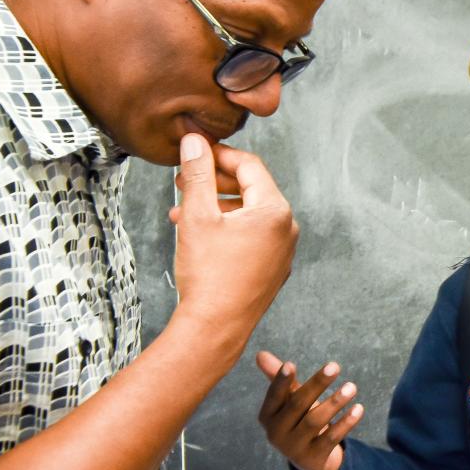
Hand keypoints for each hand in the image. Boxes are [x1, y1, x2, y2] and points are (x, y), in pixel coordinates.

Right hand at [169, 136, 296, 347]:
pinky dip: (228, 230)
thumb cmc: (208, 274)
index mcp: (275, 211)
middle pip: (251, 190)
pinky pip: (252, 239)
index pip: (249, 166)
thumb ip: (198, 173)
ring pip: (248, 216)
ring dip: (216, 207)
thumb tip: (195, 141)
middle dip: (215, 182)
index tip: (194, 152)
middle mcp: (287, 230)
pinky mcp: (272, 271)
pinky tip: (199, 234)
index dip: (219, 155)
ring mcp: (282, 253)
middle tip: (185, 179)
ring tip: (182, 210)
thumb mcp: (198, 215)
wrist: (214, 328)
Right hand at [255, 350, 365, 469]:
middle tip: (335, 366)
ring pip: (315, 421)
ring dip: (334, 403)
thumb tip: (261, 354)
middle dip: (316, 384)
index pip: (274, 396)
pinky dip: (345, 423)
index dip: (281, 381)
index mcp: (267, 416)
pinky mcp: (314, 458)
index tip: (291, 364)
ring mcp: (294, 448)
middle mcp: (276, 433)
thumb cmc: (297, 420)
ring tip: (351, 387)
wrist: (309, 459)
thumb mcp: (289, 401)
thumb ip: (280, 379)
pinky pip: (331, 438)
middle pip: (297, 405)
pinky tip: (358, 408)